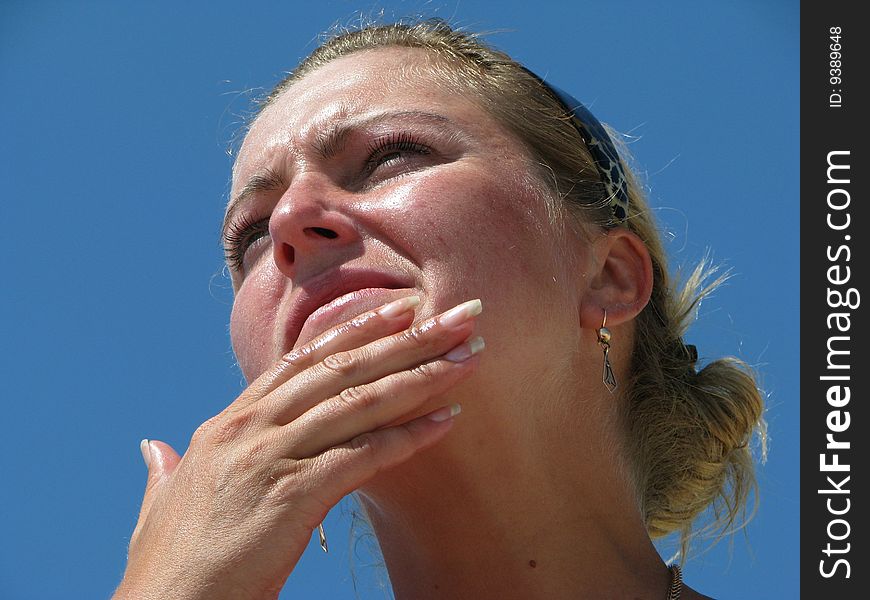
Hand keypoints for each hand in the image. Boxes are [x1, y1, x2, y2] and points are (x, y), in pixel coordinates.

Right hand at [114, 296, 483, 599]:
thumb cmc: (168, 565)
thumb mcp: (162, 504)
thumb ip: (165, 471)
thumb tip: (154, 449)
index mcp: (230, 423)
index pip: (304, 358)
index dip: (357, 328)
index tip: (401, 306)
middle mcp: (251, 427)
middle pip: (342, 367)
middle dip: (407, 336)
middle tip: (458, 314)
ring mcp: (270, 457)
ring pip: (359, 401)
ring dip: (421, 376)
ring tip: (469, 356)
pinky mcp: (291, 495)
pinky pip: (363, 455)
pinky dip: (408, 436)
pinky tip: (449, 421)